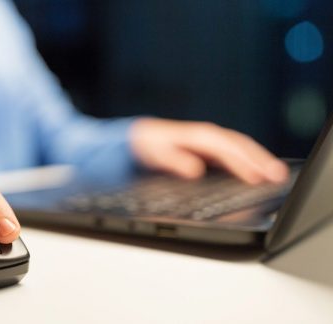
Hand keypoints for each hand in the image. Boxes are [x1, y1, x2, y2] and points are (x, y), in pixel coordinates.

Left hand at [129, 118, 288, 183]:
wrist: (141, 137)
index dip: (243, 162)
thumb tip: (195, 170)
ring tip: (277, 175)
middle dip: (261, 160)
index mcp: (199, 137)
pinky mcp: (211, 149)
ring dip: (260, 160)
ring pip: (242, 148)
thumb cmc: (149, 145)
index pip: (227, 149)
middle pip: (241, 146)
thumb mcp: (156, 154)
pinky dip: (251, 161)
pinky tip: (259, 173)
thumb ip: (175, 161)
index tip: (257, 176)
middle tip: (279, 176)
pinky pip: (236, 153)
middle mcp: (209, 137)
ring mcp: (212, 142)